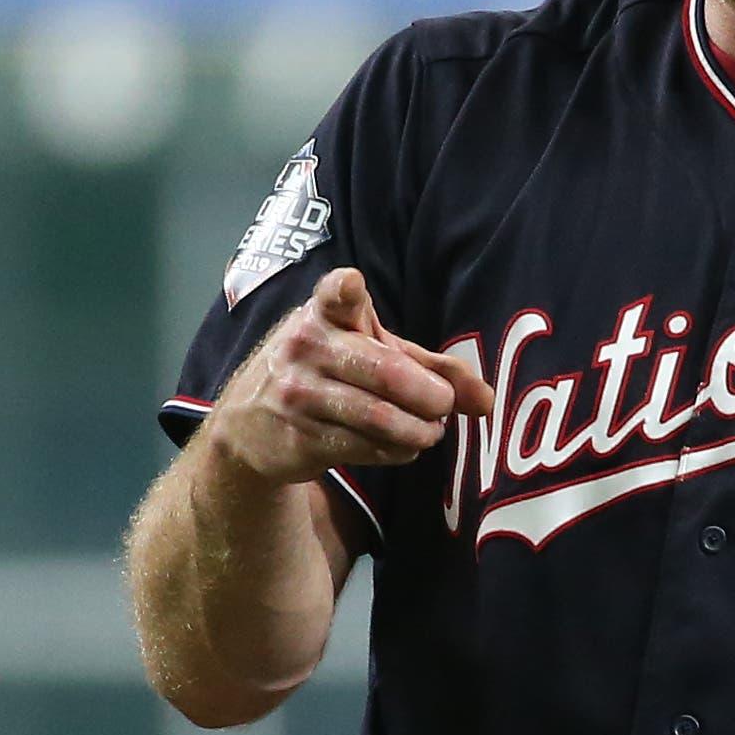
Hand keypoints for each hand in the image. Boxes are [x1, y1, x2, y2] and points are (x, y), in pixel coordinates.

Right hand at [206, 268, 494, 488]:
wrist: (248, 425)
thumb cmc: (327, 373)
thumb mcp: (371, 352)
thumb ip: (430, 368)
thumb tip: (486, 400)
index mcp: (325, 312)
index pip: (333, 294)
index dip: (343, 289)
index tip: (350, 284)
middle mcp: (307, 347)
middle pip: (385, 372)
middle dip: (430, 395)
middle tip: (445, 405)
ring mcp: (298, 394)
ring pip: (379, 418)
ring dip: (419, 431)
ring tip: (431, 431)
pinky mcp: (297, 438)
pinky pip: (364, 447)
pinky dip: (397, 451)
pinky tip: (405, 447)